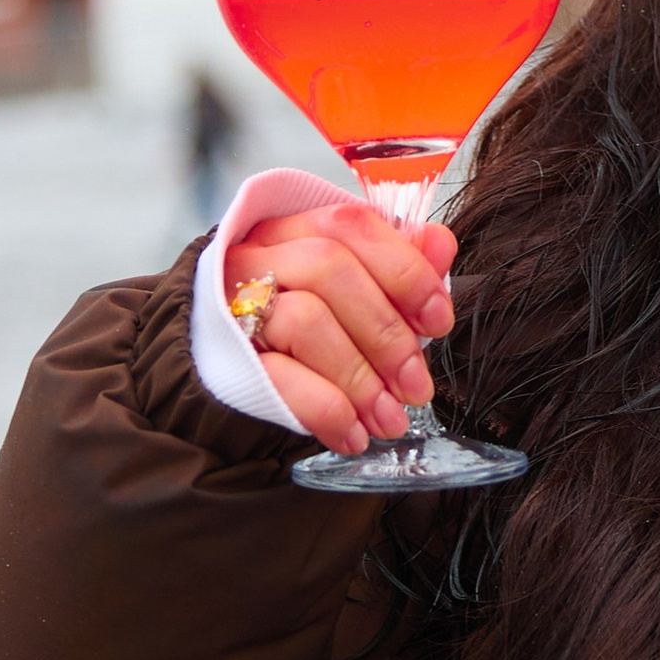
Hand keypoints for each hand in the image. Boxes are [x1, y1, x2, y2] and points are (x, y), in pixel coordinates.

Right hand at [225, 205, 458, 456]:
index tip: (438, 321)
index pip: (351, 226)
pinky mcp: (221, 358)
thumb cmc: (297, 331)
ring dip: (360, 378)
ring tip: (389, 419)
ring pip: (304, 320)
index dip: (404, 270)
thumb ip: (394, 267)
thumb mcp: (350, 296)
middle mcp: (254, 257)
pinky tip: (352, 433)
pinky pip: (277, 377)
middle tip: (417, 387)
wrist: (219, 383)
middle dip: (387, 333)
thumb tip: (440, 244)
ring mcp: (230, 305)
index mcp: (289, 230)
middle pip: (328, 268)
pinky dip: (325, 408)